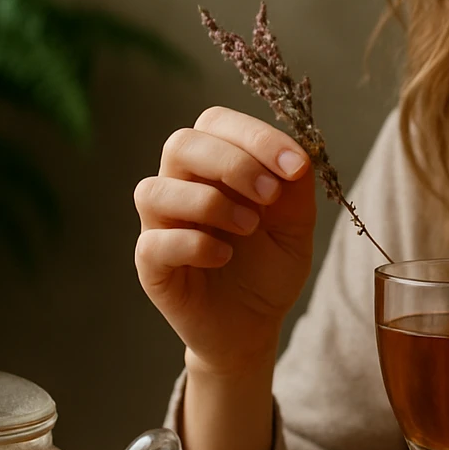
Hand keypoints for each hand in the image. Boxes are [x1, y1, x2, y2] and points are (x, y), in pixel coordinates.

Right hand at [134, 106, 317, 377]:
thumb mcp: (296, 225)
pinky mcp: (151, 265)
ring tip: (249, 227)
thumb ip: (295, 188)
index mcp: (213, 166)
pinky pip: (154, 243)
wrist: (254, 326)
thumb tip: (297, 154)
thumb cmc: (269, 267)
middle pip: (180, 145)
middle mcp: (180, 186)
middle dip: (231, 162)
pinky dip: (192, 244)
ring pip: (154, 190)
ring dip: (209, 202)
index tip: (294, 166)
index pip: (216, 123)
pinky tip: (224, 256)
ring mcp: (160, 225)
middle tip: (269, 194)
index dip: (254, 136)